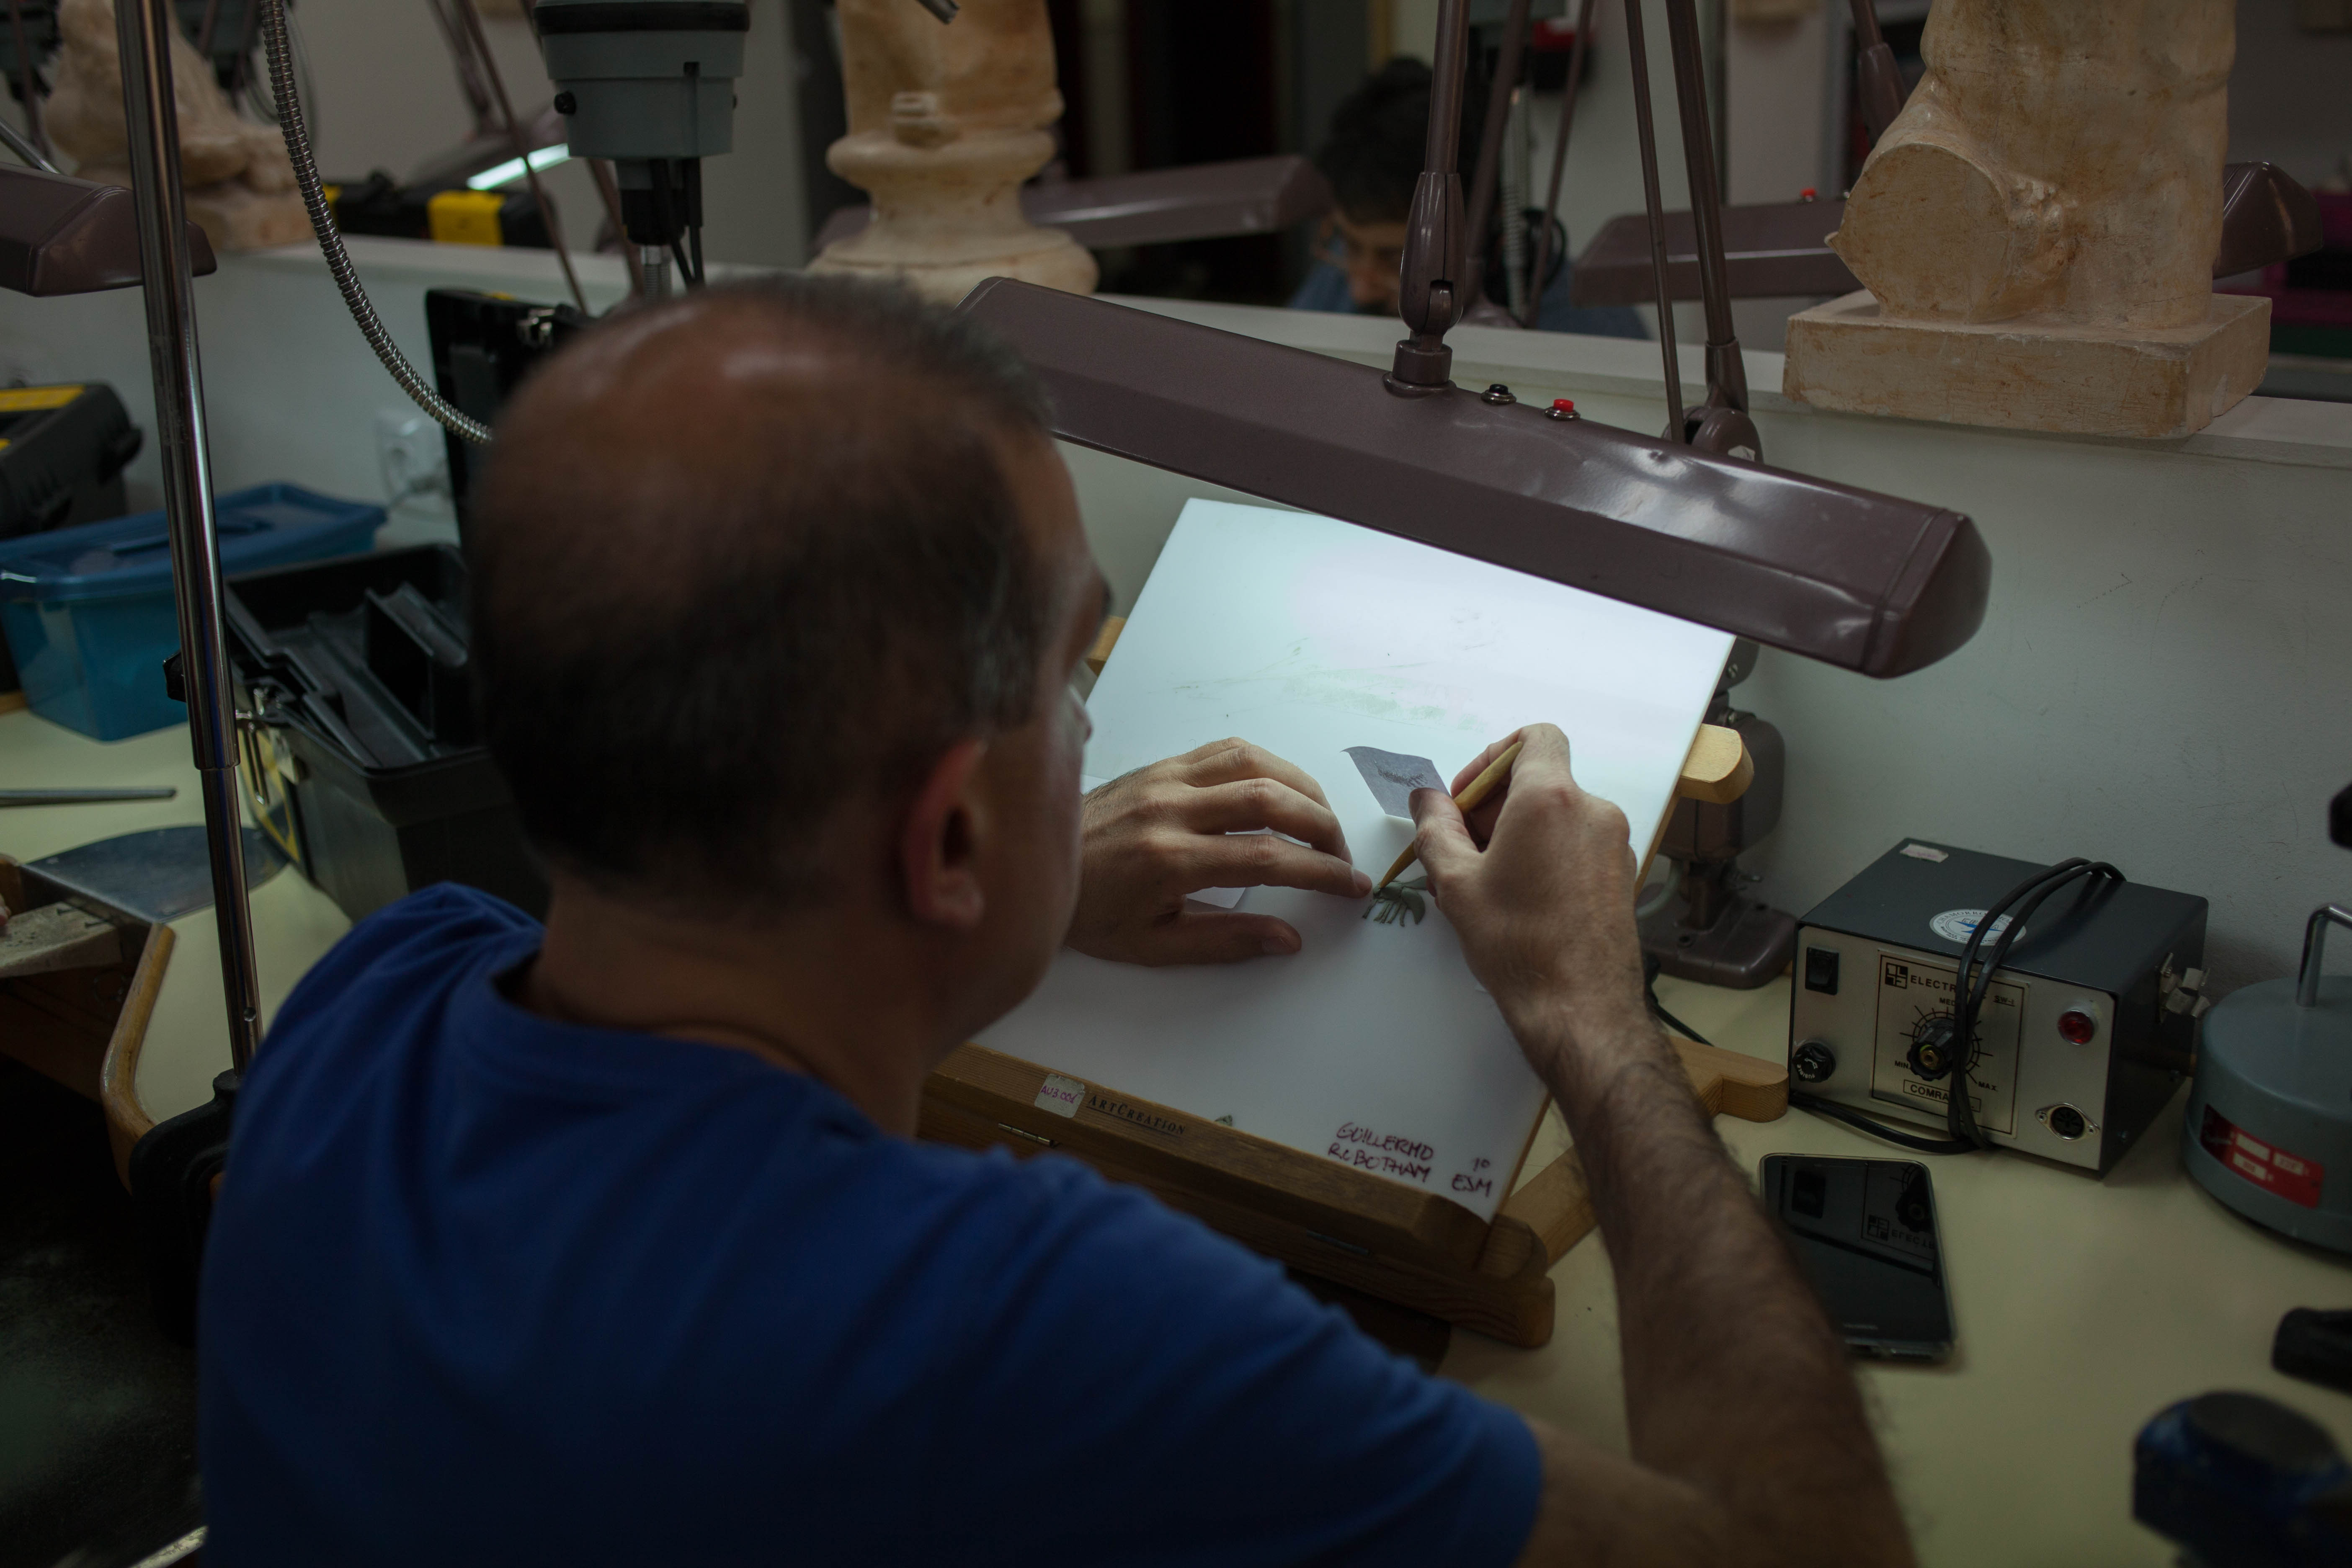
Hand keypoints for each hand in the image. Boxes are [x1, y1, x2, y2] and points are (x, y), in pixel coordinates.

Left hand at [1068, 738, 1370, 965]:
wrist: (1027, 868)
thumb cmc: (1090, 915)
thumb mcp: (1153, 946)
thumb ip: (1225, 942)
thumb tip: (1290, 938)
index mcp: (1168, 860)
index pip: (1267, 858)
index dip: (1320, 872)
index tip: (1352, 888)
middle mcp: (1169, 809)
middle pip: (1270, 800)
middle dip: (1322, 828)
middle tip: (1341, 858)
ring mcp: (1164, 779)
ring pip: (1254, 764)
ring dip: (1302, 789)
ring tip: (1321, 823)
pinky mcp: (1159, 765)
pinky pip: (1226, 750)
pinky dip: (1266, 765)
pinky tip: (1283, 789)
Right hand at [1408, 724, 1650, 1072]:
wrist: (1580, 1007)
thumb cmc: (1516, 943)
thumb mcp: (1455, 882)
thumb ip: (1436, 828)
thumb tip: (1427, 799)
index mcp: (1550, 799)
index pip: (1534, 737)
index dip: (1493, 757)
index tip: (1466, 799)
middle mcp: (1592, 811)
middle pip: (1540, 779)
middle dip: (1494, 804)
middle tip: (1461, 848)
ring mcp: (1613, 844)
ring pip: (1557, 816)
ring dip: (1517, 834)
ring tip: (1484, 881)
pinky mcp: (1621, 875)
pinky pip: (1576, 845)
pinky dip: (1545, 855)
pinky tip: (1518, 899)